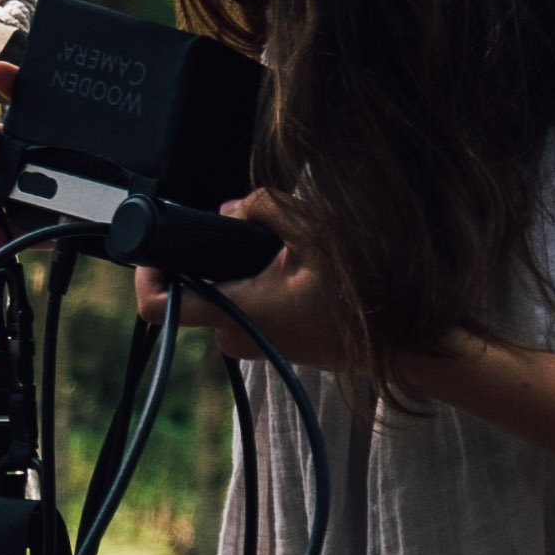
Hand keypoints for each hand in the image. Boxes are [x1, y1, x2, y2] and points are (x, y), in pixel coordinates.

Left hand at [152, 195, 379, 382]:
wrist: (407, 346)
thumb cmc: (366, 298)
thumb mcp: (316, 236)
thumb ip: (266, 210)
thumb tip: (234, 209)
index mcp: (237, 313)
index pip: (159, 307)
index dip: (147, 274)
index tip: (155, 249)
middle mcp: (236, 336)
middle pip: (196, 287)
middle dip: (212, 255)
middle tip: (248, 233)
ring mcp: (253, 344)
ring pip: (224, 294)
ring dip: (240, 268)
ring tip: (284, 253)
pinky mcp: (271, 343)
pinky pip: (246, 306)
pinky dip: (258, 284)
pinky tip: (295, 271)